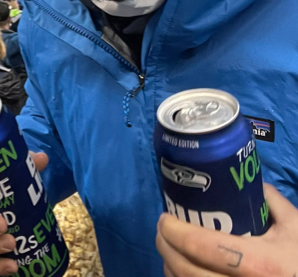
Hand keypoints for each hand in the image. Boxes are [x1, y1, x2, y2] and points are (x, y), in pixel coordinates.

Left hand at [156, 184, 297, 275]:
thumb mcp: (294, 226)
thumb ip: (268, 198)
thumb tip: (242, 179)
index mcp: (258, 263)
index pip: (202, 246)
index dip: (175, 231)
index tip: (164, 218)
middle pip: (187, 270)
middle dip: (165, 247)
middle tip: (161, 231)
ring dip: (170, 267)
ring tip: (168, 249)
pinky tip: (180, 271)